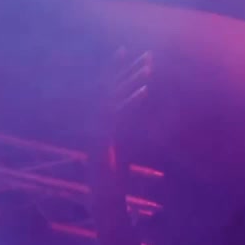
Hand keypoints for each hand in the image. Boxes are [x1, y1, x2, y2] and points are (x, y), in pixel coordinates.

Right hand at [89, 48, 152, 203]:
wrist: (103, 195)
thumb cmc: (114, 173)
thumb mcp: (124, 142)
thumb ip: (127, 124)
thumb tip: (139, 107)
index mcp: (98, 118)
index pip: (105, 86)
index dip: (115, 67)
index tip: (125, 49)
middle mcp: (95, 119)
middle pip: (111, 86)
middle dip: (129, 69)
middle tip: (148, 54)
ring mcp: (97, 127)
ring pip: (115, 96)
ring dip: (132, 80)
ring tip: (149, 67)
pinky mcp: (104, 137)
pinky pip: (119, 115)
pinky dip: (132, 100)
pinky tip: (146, 90)